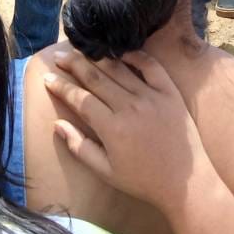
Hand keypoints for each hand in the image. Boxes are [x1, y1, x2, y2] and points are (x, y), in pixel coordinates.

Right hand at [43, 49, 215, 221]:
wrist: (185, 183)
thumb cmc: (142, 180)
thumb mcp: (106, 172)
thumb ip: (80, 147)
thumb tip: (57, 124)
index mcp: (111, 127)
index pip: (80, 99)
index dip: (62, 87)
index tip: (48, 78)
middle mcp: (129, 106)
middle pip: (96, 78)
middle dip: (74, 65)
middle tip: (59, 56)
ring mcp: (151, 96)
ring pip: (119, 69)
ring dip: (98, 57)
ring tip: (82, 49)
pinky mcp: (169, 92)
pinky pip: (150, 66)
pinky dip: (134, 55)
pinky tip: (120, 51)